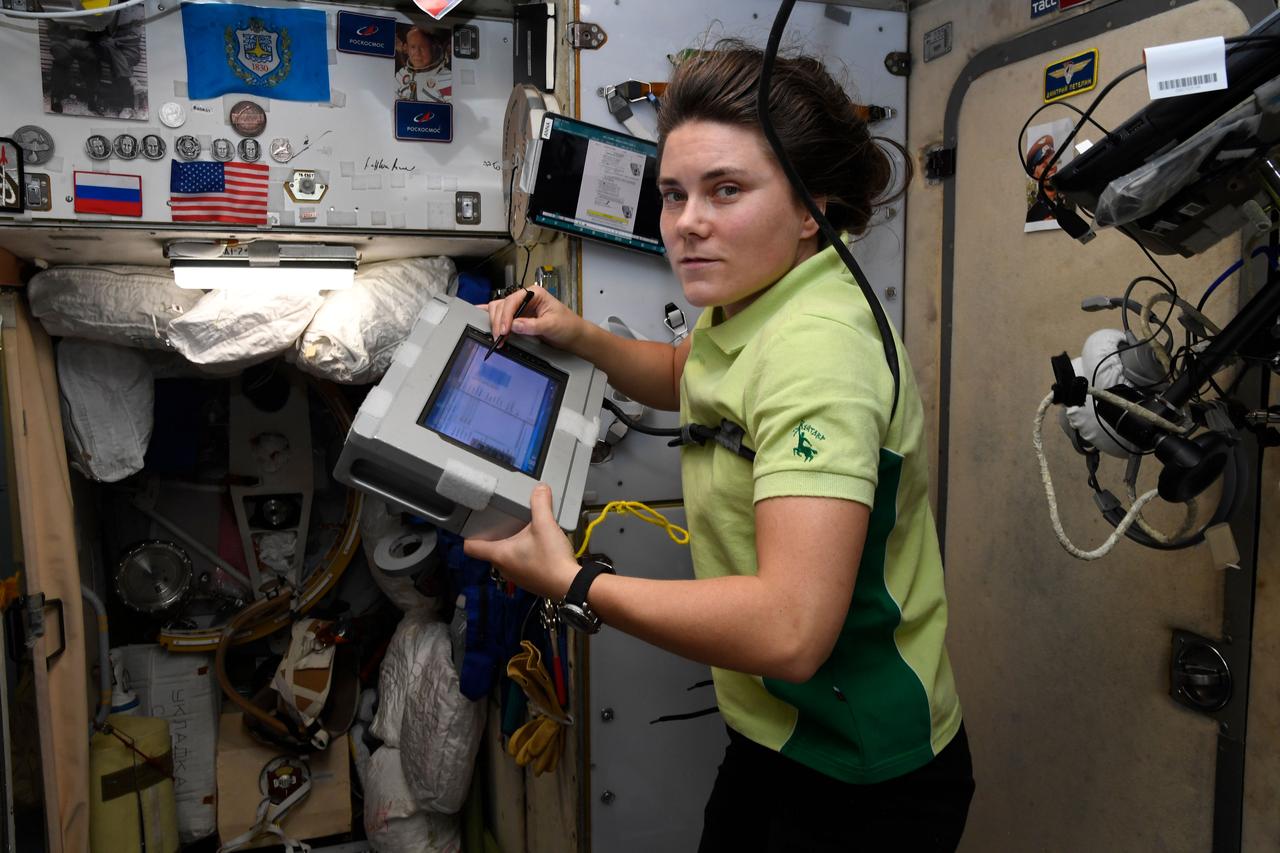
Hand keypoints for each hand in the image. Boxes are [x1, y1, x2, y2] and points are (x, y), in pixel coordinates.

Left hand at [463, 484, 578, 599]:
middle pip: (490, 549)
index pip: (471, 547)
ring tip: (524, 532)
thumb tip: (540, 489)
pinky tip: (538, 546)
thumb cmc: (552, 560)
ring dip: (512, 545)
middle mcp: (504, 567)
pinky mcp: (529, 579)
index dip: (469, 535)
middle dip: (496, 535)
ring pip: (505, 557)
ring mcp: (516, 576)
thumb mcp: (545, 525)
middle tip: (506, 522)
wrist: (571, 584)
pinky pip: (519, 564)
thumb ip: (540, 503)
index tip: (474, 525)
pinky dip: (524, 554)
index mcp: (500, 554)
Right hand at [483, 285, 586, 353]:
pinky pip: (502, 316)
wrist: (573, 336)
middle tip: (499, 337)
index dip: (505, 316)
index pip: (512, 301)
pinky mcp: (518, 318)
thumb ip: (533, 325)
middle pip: (502, 305)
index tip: (504, 330)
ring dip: (495, 324)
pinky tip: (483, 319)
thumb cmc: (567, 326)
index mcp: (534, 293)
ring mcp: (520, 308)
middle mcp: (525, 298)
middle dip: (498, 321)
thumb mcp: (552, 325)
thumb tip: (514, 325)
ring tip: (498, 338)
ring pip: (498, 311)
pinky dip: (492, 319)